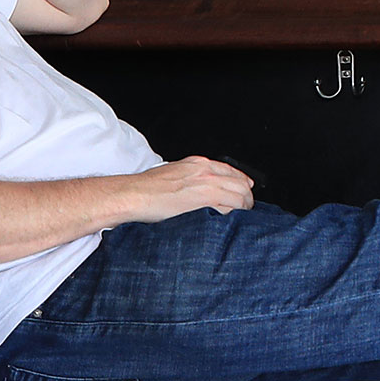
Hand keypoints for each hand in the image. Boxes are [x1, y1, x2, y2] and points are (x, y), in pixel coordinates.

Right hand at [119, 157, 254, 224]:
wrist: (132, 194)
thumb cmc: (145, 190)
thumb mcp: (172, 177)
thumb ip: (189, 180)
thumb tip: (197, 192)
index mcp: (196, 163)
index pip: (229, 170)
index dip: (241, 180)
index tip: (245, 189)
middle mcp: (204, 169)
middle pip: (239, 180)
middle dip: (246, 194)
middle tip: (247, 206)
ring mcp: (206, 181)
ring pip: (239, 191)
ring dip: (244, 204)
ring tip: (243, 214)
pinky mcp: (204, 195)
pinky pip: (230, 203)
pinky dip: (235, 211)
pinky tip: (232, 217)